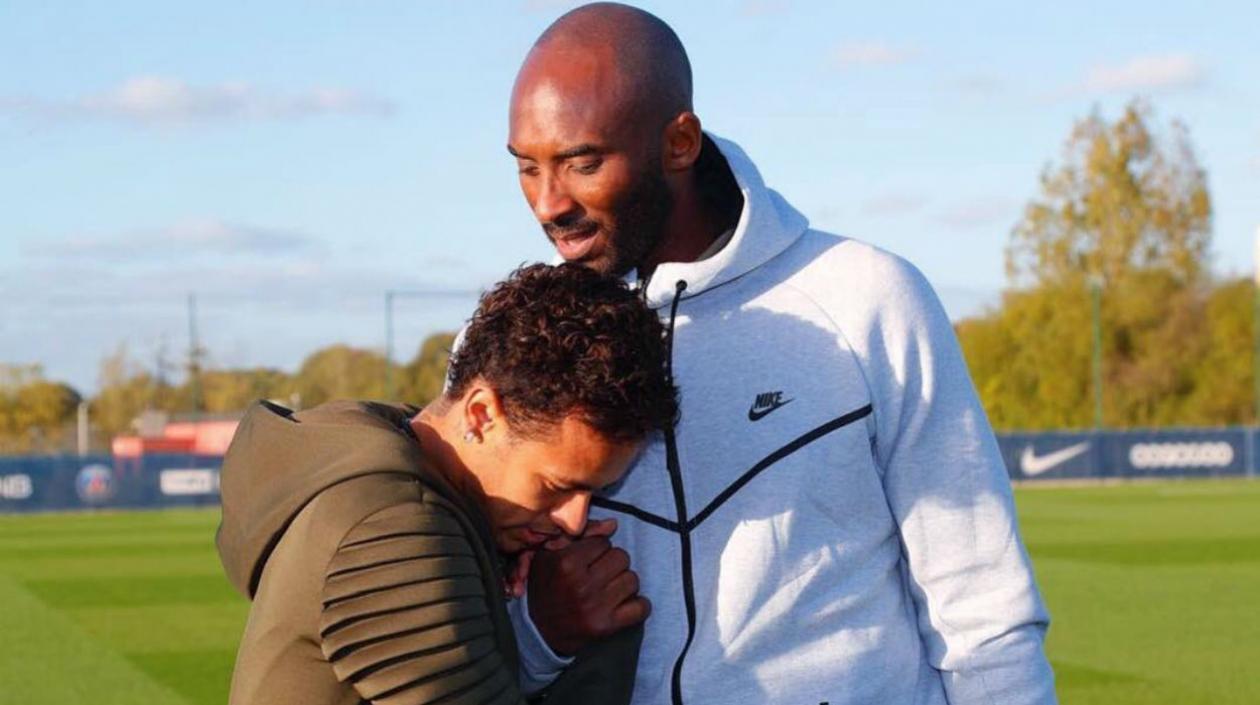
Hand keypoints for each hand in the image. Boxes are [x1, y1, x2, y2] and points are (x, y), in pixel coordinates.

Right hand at [527, 518, 650, 655]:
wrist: (539, 630)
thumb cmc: (546, 585)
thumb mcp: (550, 555)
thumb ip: (582, 535)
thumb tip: (613, 524)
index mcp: (566, 563)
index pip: (603, 542)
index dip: (597, 549)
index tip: (588, 560)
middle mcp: (581, 585)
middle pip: (622, 558)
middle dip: (614, 563)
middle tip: (602, 573)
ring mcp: (595, 607)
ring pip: (632, 580)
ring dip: (624, 582)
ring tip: (610, 588)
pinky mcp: (606, 626)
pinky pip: (641, 608)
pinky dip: (638, 605)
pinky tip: (624, 603)